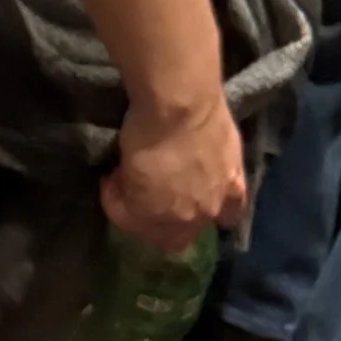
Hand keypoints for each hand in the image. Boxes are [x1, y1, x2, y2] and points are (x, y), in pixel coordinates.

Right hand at [104, 92, 244, 254]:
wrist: (179, 105)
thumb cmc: (202, 108)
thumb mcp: (221, 140)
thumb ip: (215, 163)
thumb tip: (195, 164)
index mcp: (232, 189)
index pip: (226, 218)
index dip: (205, 209)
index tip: (187, 195)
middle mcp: (208, 210)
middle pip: (182, 235)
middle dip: (163, 219)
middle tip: (146, 193)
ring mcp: (177, 216)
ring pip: (150, 230)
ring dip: (135, 210)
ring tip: (121, 181)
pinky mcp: (144, 211)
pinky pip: (122, 214)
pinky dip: (113, 199)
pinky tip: (108, 176)